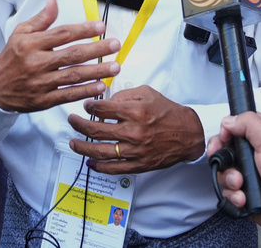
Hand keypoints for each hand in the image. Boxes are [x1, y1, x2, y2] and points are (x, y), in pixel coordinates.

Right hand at [0, 0, 119, 111]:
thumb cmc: (11, 58)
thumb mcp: (20, 33)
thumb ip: (41, 19)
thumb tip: (54, 0)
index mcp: (31, 43)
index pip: (62, 34)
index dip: (83, 29)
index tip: (101, 26)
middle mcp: (36, 62)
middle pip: (72, 55)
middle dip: (97, 49)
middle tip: (115, 44)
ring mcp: (40, 83)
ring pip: (73, 76)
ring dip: (97, 71)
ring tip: (115, 66)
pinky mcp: (43, 100)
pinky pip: (68, 95)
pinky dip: (85, 91)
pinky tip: (100, 86)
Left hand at [67, 86, 203, 173]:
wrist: (188, 133)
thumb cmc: (169, 112)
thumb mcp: (148, 92)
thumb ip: (125, 94)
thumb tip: (106, 100)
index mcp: (135, 111)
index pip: (102, 109)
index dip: (89, 106)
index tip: (85, 106)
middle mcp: (133, 131)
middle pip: (96, 129)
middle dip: (79, 124)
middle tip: (72, 121)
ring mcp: (135, 150)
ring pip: (100, 150)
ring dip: (83, 147)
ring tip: (73, 142)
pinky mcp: (139, 164)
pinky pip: (114, 168)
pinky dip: (99, 166)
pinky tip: (90, 162)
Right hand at [207, 112, 260, 236]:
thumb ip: (248, 123)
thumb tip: (228, 121)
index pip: (236, 128)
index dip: (225, 133)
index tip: (223, 139)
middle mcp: (256, 156)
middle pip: (226, 152)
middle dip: (223, 159)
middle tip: (226, 163)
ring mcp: (252, 177)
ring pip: (225, 175)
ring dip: (230, 180)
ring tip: (241, 184)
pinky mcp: (248, 196)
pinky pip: (230, 195)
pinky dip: (234, 197)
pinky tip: (245, 199)